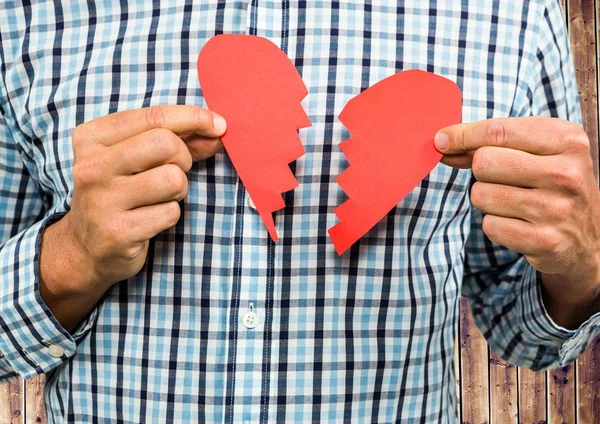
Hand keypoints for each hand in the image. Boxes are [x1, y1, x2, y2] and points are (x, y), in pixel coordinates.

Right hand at [40, 105, 225, 329]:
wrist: (86, 249)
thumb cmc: (121, 193)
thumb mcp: (137, 158)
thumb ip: (176, 139)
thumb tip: (217, 130)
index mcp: (91, 138)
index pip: (153, 117)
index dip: (194, 118)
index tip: (217, 125)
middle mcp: (91, 167)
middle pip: (166, 144)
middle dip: (183, 158)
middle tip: (173, 173)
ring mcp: (102, 201)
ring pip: (173, 178)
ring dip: (178, 190)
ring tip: (159, 198)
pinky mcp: (118, 232)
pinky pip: (171, 212)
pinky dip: (170, 215)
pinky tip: (149, 220)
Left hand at [436, 117, 599, 327]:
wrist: (588, 237)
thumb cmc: (554, 185)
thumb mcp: (537, 152)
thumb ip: (491, 144)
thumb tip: (443, 143)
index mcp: (567, 140)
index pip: (498, 131)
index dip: (462, 135)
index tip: (442, 140)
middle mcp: (566, 173)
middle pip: (484, 162)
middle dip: (481, 172)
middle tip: (501, 180)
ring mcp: (557, 209)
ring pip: (481, 195)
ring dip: (486, 200)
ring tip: (513, 203)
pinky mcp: (544, 241)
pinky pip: (489, 226)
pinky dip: (495, 225)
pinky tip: (517, 224)